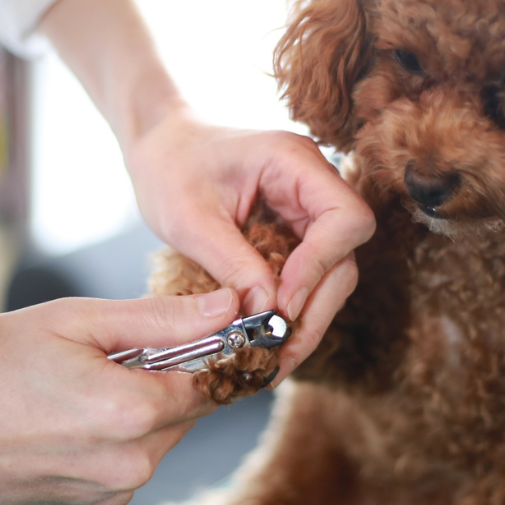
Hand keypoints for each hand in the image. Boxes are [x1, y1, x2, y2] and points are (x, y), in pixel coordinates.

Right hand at [0, 289, 238, 504]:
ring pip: (156, 437)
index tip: (182, 327)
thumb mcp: (76, 321)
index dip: (201, 347)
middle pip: (184, 409)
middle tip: (107, 350)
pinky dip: (112, 436)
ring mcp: (109, 492)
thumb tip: (229, 306)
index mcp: (134, 412)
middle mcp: (132, 464)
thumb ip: (160, 318)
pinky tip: (65, 415)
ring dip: (136, 406)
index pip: (209, 378)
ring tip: (76, 382)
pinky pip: (126, 463)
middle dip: (163, 375)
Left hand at [38, 0, 374, 382]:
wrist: (159, 147)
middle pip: (344, 254)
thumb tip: (268, 314)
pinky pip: (306, 276)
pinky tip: (268, 340)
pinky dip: (291, 310)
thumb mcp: (190, 219)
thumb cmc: (169, 167)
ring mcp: (305, 208)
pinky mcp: (293, 231)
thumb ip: (233, 264)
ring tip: (273, 357)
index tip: (282, 303)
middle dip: (316, 306)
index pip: (346, 219)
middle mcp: (311, 184)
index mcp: (294, 162)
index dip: (321, 266)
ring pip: (331, 272)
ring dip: (306, 317)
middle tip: (280, 350)